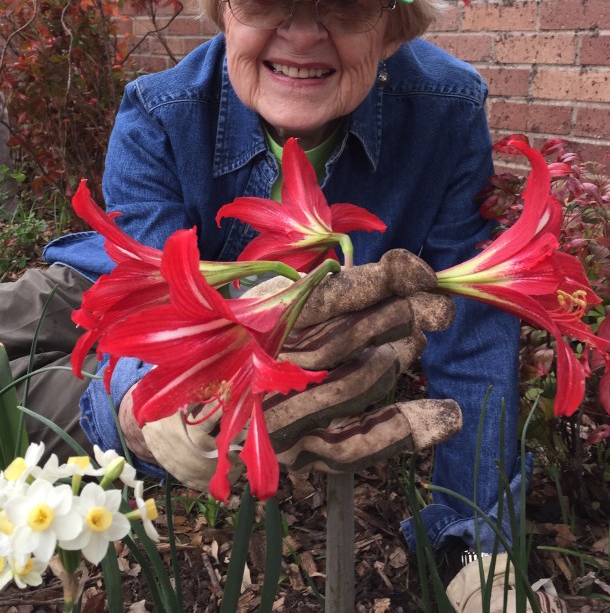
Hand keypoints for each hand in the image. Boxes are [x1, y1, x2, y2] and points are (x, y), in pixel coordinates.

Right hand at [141, 250, 459, 484]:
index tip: (421, 271)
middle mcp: (270, 365)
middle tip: (439, 307)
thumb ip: (324, 286)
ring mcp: (282, 413)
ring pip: (355, 384)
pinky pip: (353, 446)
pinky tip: (445, 417)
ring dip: (396, 358)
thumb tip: (397, 272)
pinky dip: (401, 431)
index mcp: (259, 320)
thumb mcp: (266, 303)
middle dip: (401, 315)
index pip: (331, 293)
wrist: (180, 419)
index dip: (382, 279)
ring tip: (419, 340)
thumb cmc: (231, 348)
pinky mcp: (295, 452)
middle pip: (349, 336)